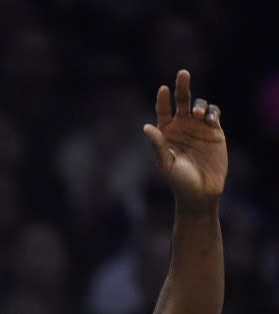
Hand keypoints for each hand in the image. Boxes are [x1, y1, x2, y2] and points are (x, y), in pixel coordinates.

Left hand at [143, 69, 227, 209]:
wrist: (200, 192)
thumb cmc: (179, 180)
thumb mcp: (166, 163)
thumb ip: (158, 145)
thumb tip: (146, 127)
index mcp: (166, 132)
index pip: (163, 110)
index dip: (163, 99)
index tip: (163, 89)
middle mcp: (182, 126)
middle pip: (182, 100)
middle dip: (182, 86)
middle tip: (183, 73)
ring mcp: (199, 127)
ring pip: (200, 105)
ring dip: (200, 105)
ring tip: (199, 115)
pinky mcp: (215, 131)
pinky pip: (214, 114)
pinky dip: (213, 112)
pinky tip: (210, 119)